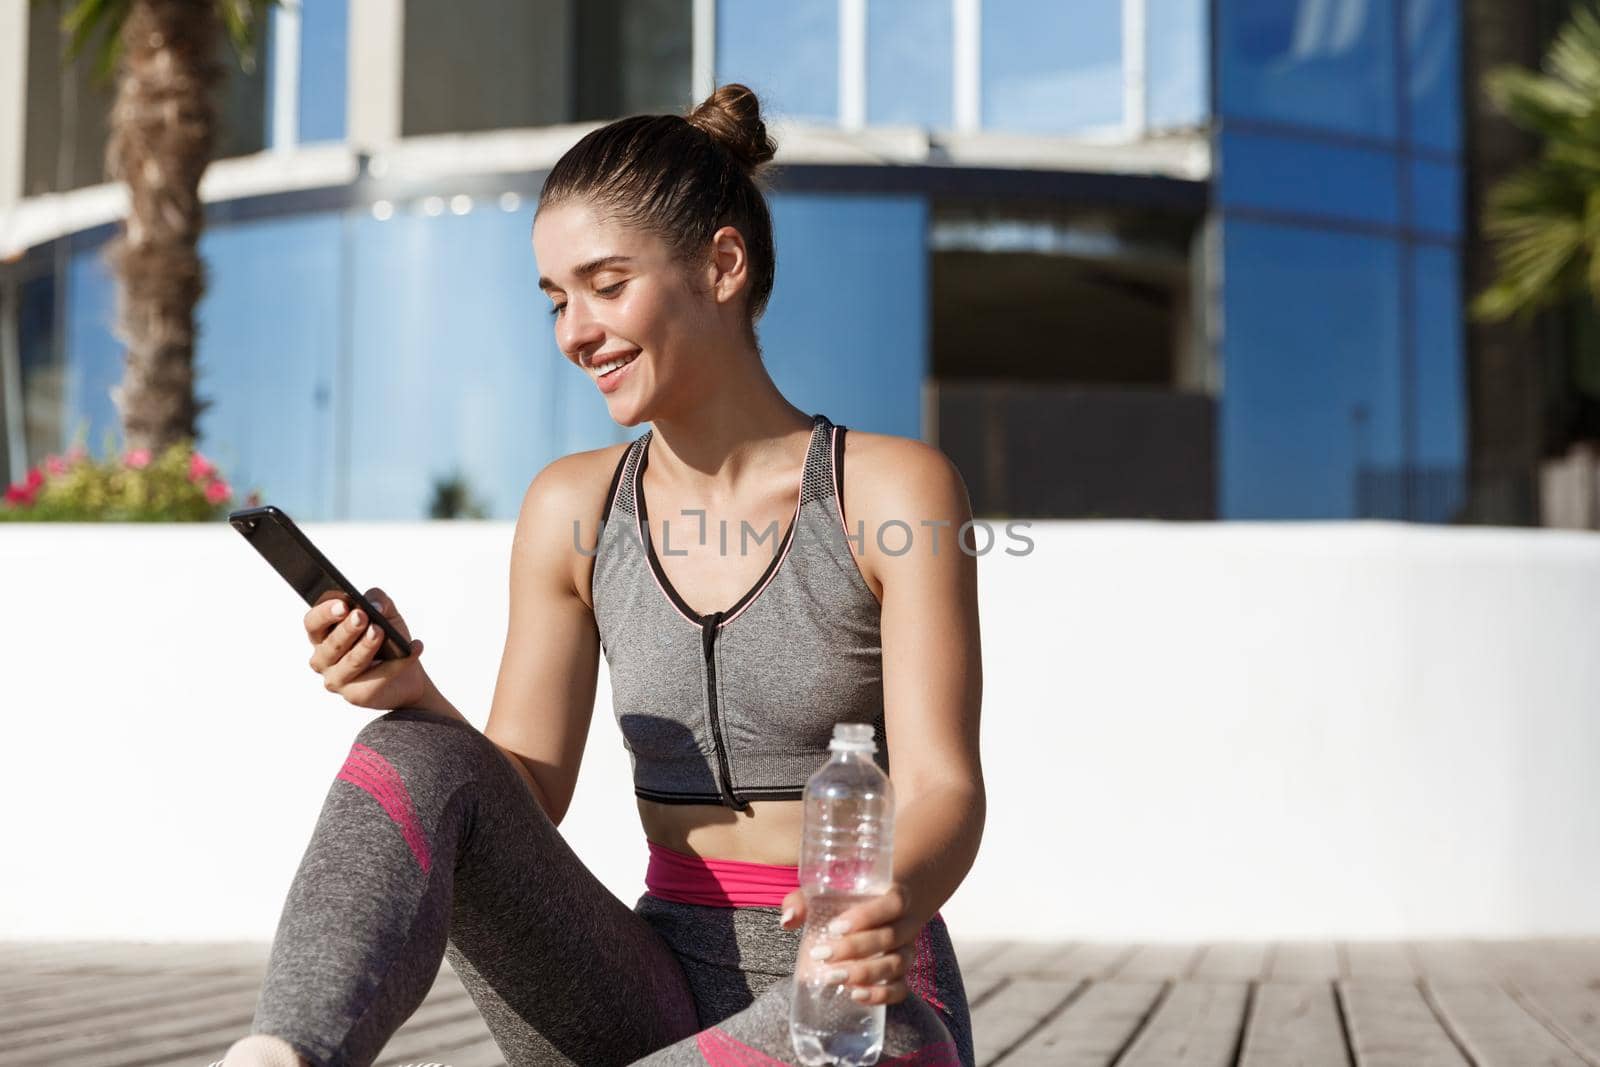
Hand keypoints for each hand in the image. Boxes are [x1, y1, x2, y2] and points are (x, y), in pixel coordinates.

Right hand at [303, 587, 429, 711]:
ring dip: (367, 645)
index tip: (343, 604)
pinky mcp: (357, 695)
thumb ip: (378, 601)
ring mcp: (337, 679)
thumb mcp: (386, 614)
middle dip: (347, 629)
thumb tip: (375, 605)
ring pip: (351, 662)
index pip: (313, 622)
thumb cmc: (388, 640)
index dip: (324, 612)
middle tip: (362, 616)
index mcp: (323, 635)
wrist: (407, 674)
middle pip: (331, 643)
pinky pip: (378, 677)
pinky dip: (399, 662)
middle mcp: (323, 659)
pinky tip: (414, 648)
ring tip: (380, 631)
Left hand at [778, 881, 915, 1006]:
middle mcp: (906, 925)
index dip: (868, 916)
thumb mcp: (829, 895)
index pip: (893, 904)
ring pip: (896, 964)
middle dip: (854, 948)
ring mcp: (905, 952)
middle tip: (821, 954)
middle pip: (890, 937)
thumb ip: (805, 901)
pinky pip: (900, 989)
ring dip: (864, 973)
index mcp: (894, 897)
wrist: (880, 914)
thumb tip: (788, 918)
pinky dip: (881, 995)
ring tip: (832, 977)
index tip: (835, 927)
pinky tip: (856, 995)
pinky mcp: (900, 976)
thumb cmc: (850, 903)